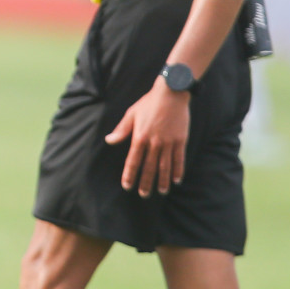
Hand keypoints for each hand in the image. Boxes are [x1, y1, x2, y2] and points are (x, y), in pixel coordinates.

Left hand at [105, 81, 190, 196]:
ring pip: (165, 166)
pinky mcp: (180, 140)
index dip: (130, 174)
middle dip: (146, 182)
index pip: (133, 160)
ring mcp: (169, 142)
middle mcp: (154, 142)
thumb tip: (109, 141)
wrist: (171, 93)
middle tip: (143, 194)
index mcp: (140, 136)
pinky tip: (176, 180)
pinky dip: (178, 170)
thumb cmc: (148, 103)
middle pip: (149, 167)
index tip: (127, 186)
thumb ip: (121, 130)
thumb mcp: (131, 114)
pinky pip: (179, 159)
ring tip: (161, 192)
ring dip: (162, 180)